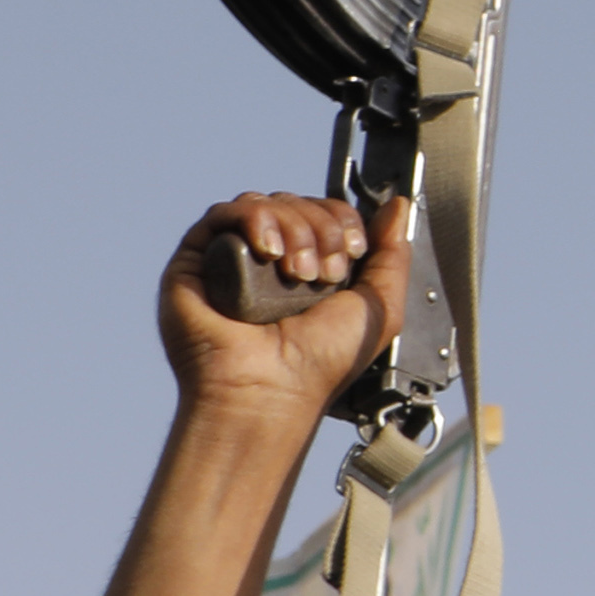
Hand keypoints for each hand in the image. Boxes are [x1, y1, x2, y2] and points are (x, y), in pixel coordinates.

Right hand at [153, 190, 413, 420]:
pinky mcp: (196, 261)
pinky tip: (268, 252)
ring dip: (293, 227)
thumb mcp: (379, 307)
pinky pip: (225, 213)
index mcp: (310, 266)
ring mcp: (233, 259)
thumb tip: (398, 205)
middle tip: (323, 273)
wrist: (271, 392)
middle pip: (299, 204)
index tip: (353, 252)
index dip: (344, 221)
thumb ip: (392, 254)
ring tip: (297, 272)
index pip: (327, 213)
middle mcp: (272, 260)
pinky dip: (254, 218)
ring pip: (266, 204)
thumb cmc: (320, 363)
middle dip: (322, 229)